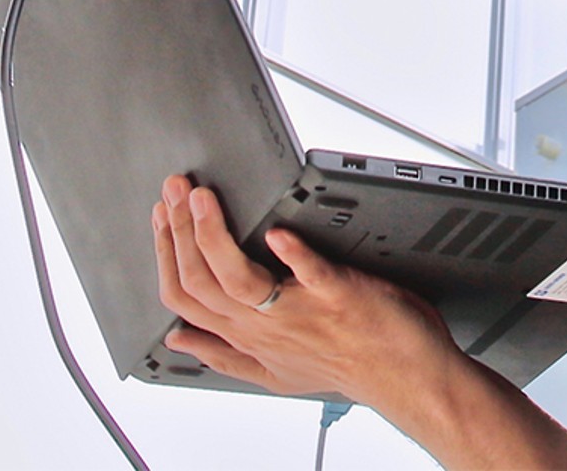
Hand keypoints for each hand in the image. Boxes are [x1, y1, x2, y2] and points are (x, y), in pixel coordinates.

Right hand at [151, 174, 463, 408]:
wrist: (405, 376)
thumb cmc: (347, 366)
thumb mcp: (273, 373)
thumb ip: (222, 353)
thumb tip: (178, 338)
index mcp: (248, 335)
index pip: (184, 295)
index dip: (165, 253)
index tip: (162, 216)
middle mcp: (265, 325)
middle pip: (200, 281)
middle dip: (179, 231)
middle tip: (175, 190)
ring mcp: (299, 309)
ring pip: (234, 278)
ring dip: (214, 235)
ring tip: (204, 199)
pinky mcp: (337, 293)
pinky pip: (309, 272)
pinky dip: (292, 251)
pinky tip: (277, 230)